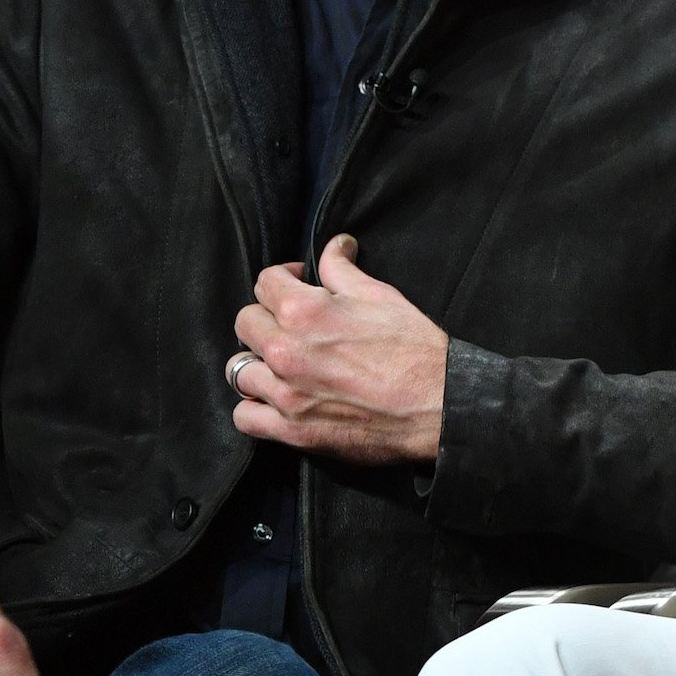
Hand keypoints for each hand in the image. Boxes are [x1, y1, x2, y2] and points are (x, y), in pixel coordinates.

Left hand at [228, 234, 449, 464]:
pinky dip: (255, 408)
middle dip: (266, 318)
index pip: (264, 283)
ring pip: (237, 371)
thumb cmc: (415, 348)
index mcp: (305, 311)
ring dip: (257, 364)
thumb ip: (344, 270)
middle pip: (245, 323)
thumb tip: (334, 244)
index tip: (297, 285)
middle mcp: (285, 351)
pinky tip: (275, 400)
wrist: (437, 405)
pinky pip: (245, 416)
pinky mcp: (292, 430)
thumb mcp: (382, 296)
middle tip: (291, 326)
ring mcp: (285, 393)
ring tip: (280, 365)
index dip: (283, 279)